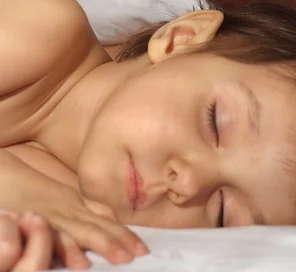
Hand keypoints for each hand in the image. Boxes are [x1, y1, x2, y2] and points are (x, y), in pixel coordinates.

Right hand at [0, 151, 148, 266]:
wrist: (4, 172)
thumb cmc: (32, 192)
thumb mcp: (61, 198)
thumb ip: (83, 208)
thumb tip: (110, 219)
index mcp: (75, 204)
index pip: (105, 219)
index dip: (124, 234)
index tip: (143, 248)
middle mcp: (67, 210)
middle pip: (99, 226)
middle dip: (121, 241)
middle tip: (141, 253)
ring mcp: (52, 217)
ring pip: (82, 232)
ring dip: (102, 244)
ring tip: (121, 258)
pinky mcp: (34, 223)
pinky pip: (52, 238)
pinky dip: (67, 249)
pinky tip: (80, 262)